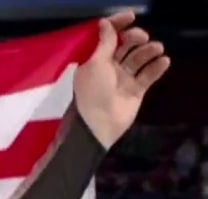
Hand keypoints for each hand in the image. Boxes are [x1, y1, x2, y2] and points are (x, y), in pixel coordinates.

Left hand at [73, 10, 170, 149]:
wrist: (99, 124)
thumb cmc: (93, 92)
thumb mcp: (96, 64)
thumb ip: (104, 43)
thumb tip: (105, 23)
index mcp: (94, 60)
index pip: (106, 38)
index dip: (117, 25)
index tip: (130, 16)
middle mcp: (108, 67)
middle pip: (125, 46)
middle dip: (134, 38)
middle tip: (142, 37)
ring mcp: (122, 79)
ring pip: (138, 59)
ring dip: (148, 51)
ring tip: (157, 49)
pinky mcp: (136, 90)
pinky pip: (148, 75)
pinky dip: (156, 67)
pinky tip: (164, 61)